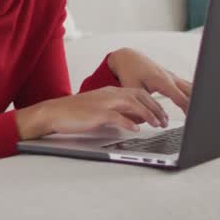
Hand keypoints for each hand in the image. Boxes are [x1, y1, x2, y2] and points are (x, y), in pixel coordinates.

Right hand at [20, 86, 168, 138]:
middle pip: (139, 96)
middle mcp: (110, 93)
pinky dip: (129, 122)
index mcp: (111, 91)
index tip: (162, 114)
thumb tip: (135, 120)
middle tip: (164, 120)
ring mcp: (103, 102)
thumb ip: (118, 112)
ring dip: (147, 114)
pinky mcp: (97, 113)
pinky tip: (136, 129)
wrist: (54, 112)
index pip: (138, 92)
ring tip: (156, 124)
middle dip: (155, 108)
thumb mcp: (101, 109)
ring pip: (132, 103)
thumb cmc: (76, 112)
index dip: (153, 103)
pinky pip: (117, 116)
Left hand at [107, 47, 192, 114]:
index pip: (181, 98)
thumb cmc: (130, 71)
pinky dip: (192, 95)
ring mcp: (173, 77)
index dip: (188, 109)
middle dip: (196, 105)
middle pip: (191, 92)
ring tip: (200, 114)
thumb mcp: (133, 89)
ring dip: (196, 99)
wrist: (129, 58)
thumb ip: (142, 105)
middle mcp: (170, 77)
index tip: (193, 119)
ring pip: (191, 88)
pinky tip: (196, 104)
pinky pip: (187, 87)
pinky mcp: (172, 78)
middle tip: (199, 118)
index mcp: (162, 81)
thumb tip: (148, 120)